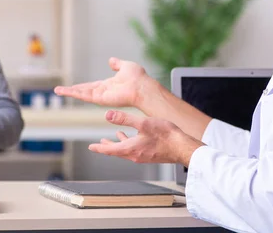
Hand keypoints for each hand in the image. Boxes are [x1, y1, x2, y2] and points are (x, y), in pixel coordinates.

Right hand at [54, 57, 157, 108]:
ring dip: (69, 92)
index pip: (92, 86)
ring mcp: (101, 96)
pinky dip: (74, 93)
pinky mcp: (100, 98)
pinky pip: (85, 95)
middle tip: (59, 90)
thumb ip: (117, 64)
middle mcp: (103, 92)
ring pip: (82, 94)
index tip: (73, 86)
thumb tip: (111, 60)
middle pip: (84, 91)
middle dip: (72, 91)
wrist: (141, 86)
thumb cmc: (137, 78)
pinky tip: (65, 91)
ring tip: (57, 90)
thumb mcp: (125, 66)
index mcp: (109, 85)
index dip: (82, 86)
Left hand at [89, 110, 203, 166]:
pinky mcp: (150, 154)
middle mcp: (135, 155)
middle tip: (98, 145)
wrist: (182, 147)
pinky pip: (135, 150)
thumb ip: (124, 119)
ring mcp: (143, 156)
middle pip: (116, 151)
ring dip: (118, 144)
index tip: (91, 147)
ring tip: (114, 137)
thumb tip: (108, 115)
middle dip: (107, 146)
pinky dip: (129, 143)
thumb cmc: (165, 135)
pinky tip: (134, 136)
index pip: (110, 150)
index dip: (99, 147)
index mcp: (130, 148)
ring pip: (126, 150)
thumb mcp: (142, 123)